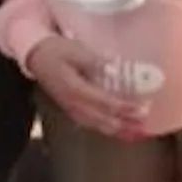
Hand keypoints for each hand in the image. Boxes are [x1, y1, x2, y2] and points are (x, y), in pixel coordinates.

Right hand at [27, 36, 146, 138]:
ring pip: (98, 126)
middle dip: (126, 124)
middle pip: (104, 120)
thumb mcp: (75, 50)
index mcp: (76, 90)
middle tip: (145, 125)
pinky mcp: (71, 109)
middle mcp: (74, 104)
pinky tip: (117, 129)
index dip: (125, 108)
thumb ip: (94, 61)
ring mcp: (71, 109)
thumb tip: (113, 68)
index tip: (142, 108)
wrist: (36, 56)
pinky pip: (91, 124)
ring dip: (118, 130)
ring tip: (136, 132)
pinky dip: (107, 127)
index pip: (105, 103)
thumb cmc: (56, 50)